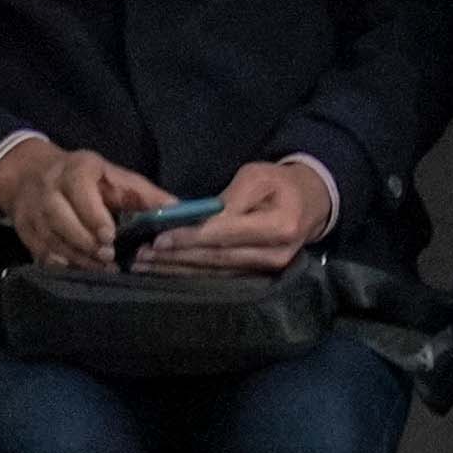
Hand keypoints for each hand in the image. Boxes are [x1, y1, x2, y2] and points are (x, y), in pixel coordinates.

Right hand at [0, 135, 177, 270]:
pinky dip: (57, 263)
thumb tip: (179, 209)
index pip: (79, 192)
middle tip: (109, 258)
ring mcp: (32, 210)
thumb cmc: (86, 177)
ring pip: (51, 238)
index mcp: (75, 170)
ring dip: (76, 257)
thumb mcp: (114, 176)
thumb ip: (143, 193)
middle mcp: (49, 188)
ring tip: (101, 269)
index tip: (110, 238)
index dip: (94, 216)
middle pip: (61, 218)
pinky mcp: (24, 229)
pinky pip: (38, 250)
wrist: (31, 173)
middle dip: (85, 241)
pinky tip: (76, 271)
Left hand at [140, 153, 337, 275]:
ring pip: (215, 272)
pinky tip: (167, 271)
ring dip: (177, 270)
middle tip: (141, 257)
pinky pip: (220, 276)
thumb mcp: (257, 176)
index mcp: (279, 226)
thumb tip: (194, 219)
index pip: (226, 235)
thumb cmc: (280, 183)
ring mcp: (267, 270)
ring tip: (145, 266)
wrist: (310, 202)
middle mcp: (275, 255)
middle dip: (176, 258)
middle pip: (217, 258)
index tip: (159, 238)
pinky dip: (190, 273)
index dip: (191, 238)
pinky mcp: (258, 276)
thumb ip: (228, 199)